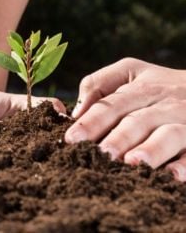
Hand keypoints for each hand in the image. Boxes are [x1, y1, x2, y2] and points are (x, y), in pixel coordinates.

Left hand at [65, 58, 185, 180]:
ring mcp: (183, 120)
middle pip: (136, 121)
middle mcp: (161, 104)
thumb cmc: (157, 84)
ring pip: (167, 134)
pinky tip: (173, 176)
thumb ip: (99, 83)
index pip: (111, 105)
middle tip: (101, 155)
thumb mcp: (130, 71)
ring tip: (132, 162)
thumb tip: (75, 111)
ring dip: (151, 149)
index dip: (91, 122)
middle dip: (118, 138)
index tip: (71, 139)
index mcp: (139, 88)